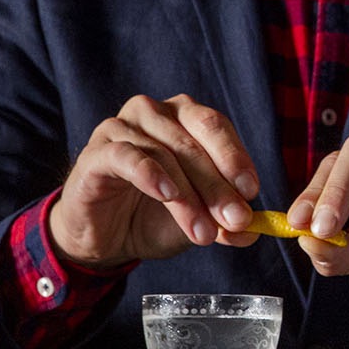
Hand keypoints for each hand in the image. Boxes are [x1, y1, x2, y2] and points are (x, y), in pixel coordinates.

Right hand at [48, 93, 262, 267]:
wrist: (103, 235)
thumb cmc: (151, 216)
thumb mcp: (197, 221)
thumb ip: (225, 222)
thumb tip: (252, 231)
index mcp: (181, 117)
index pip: (213, 126)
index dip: (235, 157)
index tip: (250, 191)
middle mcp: (152, 113)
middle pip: (191, 141)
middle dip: (217, 185)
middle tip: (234, 219)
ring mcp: (120, 128)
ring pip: (162, 153)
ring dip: (187, 195)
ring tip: (202, 232)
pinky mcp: (96, 153)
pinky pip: (125, 156)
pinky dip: (149, 174)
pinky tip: (166, 195)